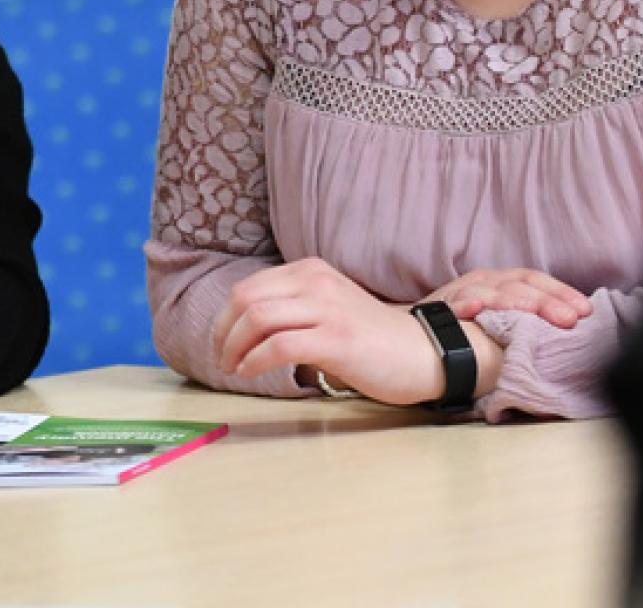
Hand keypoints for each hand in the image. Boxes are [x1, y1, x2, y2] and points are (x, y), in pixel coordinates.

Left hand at [214, 257, 445, 405]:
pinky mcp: (336, 339)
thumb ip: (290, 307)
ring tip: (232, 368)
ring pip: (257, 318)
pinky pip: (278, 345)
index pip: (247, 287)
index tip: (220, 343)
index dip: (224, 318)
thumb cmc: (369, 338)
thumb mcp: (325, 307)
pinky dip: (255, 360)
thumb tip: (241, 327)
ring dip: (234, 347)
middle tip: (221, 359)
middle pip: (245, 299)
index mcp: (309, 271)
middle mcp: (316, 282)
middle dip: (222, 332)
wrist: (422, 353)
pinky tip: (251, 372)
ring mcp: (327, 308)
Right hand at [426, 268, 591, 327]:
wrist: (416, 333)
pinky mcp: (439, 309)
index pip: (536, 280)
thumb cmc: (465, 329)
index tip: (586, 311)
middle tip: (569, 319)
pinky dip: (465, 305)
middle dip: (547, 301)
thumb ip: (527, 318)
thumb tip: (568, 329)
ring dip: (513, 301)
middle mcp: (483, 282)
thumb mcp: (500, 317)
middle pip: (519, 285)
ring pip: (490, 292)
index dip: (561, 292)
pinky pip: (453, 306)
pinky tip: (475, 309)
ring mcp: (461, 294)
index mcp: (501, 282)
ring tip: (532, 310)